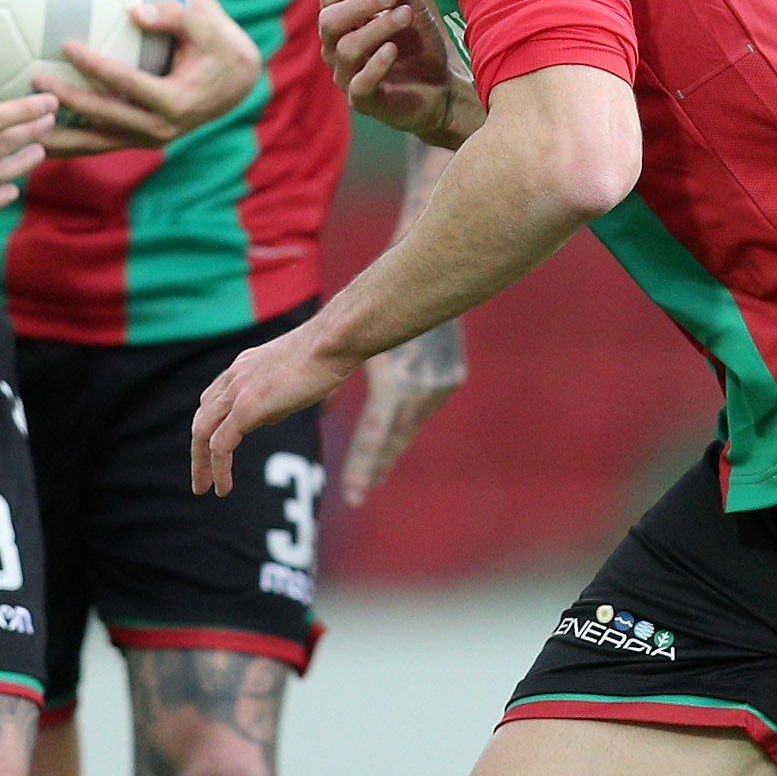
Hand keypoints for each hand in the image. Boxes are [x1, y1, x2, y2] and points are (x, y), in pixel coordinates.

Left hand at [39, 0, 260, 156]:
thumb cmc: (217, 44)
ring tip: (22, 126)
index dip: (96, 67)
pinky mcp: (137, 141)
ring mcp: (148, 139)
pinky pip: (99, 145)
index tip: (67, 46)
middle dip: (68, 101)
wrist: (236, 82)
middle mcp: (161, 129)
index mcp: (177, 101)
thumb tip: (136, 10)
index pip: (128, 84)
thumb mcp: (207, 25)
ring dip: (60, 136)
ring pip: (97, 143)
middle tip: (34, 80)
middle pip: (105, 117)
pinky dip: (69, 144)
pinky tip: (36, 139)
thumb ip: (175, 14)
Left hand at [191, 319, 356, 495]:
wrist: (331, 343)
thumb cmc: (324, 356)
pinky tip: (223, 488)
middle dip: (198, 450)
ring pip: (203, 433)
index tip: (211, 448)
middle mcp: (233, 377)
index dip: (208, 425)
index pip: (213, 399)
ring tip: (205, 488)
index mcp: (243, 367)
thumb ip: (275, 396)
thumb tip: (268, 417)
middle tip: (200, 477)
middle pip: (202, 418)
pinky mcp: (246, 407)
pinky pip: (221, 444)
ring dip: (201, 464)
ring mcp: (237, 391)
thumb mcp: (292, 377)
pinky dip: (218, 468)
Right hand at [316, 0, 458, 140]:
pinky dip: (375, 64)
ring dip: (377, 28)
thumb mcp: (410, 8)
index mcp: (343, 22)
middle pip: (329, 22)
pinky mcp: (363, 101)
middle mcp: (336, 48)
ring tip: (405, 16)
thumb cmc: (418, 44)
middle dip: (361, 4)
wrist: (441, 85)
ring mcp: (346, 76)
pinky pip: (359, 83)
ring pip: (346, 49)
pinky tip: (393, 50)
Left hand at [339, 319, 465, 505]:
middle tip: (356, 496)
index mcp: (398, 382)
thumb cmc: (387, 305)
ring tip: (370, 480)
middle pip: (393, 438)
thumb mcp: (364, 340)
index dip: (364, 464)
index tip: (354, 497)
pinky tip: (392, 443)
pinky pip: (420, 409)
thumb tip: (324, 405)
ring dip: (388, 450)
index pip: (377, 434)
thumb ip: (341, 371)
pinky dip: (404, 426)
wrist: (435, 278)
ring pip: (407, 426)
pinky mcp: (452, 378)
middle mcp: (422, 389)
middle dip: (374, 466)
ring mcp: (440, 385)